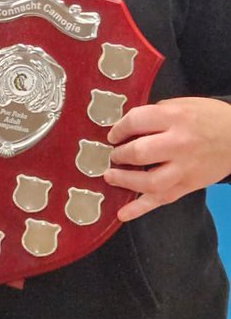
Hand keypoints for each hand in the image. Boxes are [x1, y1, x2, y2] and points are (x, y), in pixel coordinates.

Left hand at [105, 97, 230, 221]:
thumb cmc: (208, 117)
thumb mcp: (182, 104)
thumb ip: (155, 114)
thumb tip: (126, 128)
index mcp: (175, 118)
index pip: (136, 122)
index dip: (119, 129)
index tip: (113, 135)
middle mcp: (179, 144)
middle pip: (139, 153)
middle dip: (119, 155)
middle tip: (113, 156)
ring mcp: (185, 168)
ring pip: (149, 181)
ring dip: (124, 181)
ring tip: (111, 177)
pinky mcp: (189, 185)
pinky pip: (162, 199)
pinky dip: (140, 209)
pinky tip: (123, 214)